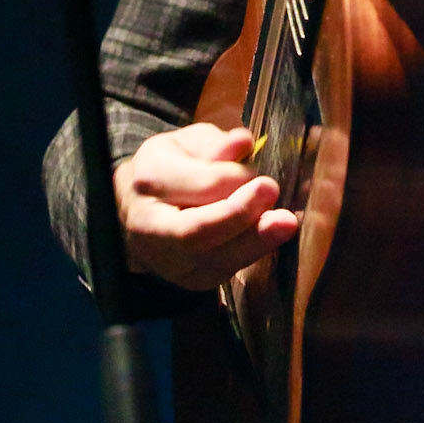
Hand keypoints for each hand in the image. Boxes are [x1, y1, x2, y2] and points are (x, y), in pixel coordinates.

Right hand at [115, 122, 299, 290]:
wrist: (138, 210)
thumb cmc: (169, 168)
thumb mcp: (186, 143)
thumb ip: (215, 143)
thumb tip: (244, 142)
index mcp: (149, 180)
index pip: (196, 185)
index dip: (232, 179)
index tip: (259, 171)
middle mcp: (151, 227)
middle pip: (196, 232)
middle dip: (239, 214)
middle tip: (272, 192)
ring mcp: (168, 261)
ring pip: (213, 259)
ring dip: (254, 240)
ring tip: (285, 222)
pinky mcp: (190, 280)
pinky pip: (224, 270)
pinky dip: (251, 252)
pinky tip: (271, 234)